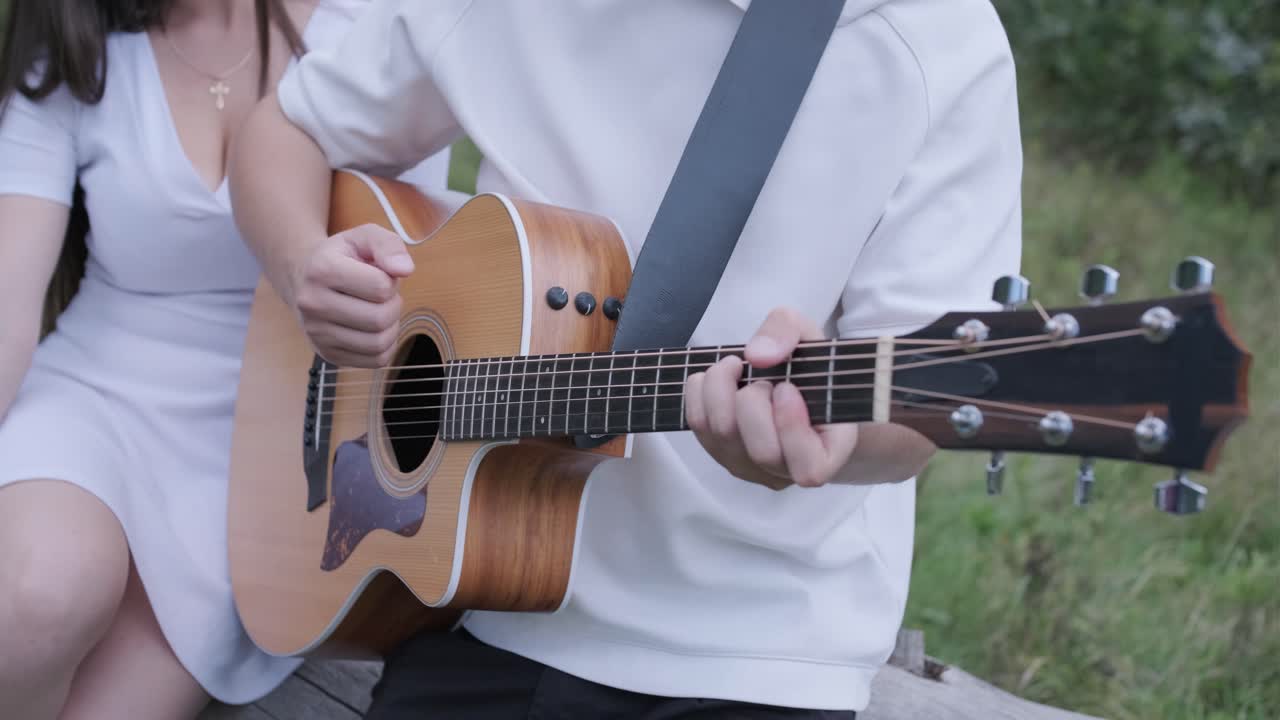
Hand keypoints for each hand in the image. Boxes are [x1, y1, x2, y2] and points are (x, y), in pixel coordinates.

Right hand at [289, 223, 413, 367]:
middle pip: (379, 318)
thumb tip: (405, 269)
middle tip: (384, 296)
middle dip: (393, 305)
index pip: (380, 287)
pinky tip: (375, 329)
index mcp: (322, 270)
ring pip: (378, 343)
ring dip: (391, 327)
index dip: (390, 280)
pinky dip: (386, 346)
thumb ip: (389, 245)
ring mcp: (317, 333)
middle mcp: (312, 304)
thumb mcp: (365, 237)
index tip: (380, 275)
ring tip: (380, 311)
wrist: (305, 279)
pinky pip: (375, 360)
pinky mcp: (327, 354)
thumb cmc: (343, 257)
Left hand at [684, 308, 858, 490]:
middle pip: (762, 452)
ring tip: (734, 365)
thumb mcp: (807, 334)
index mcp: (828, 451)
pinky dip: (699, 395)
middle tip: (760, 377)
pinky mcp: (721, 454)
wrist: (791, 384)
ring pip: (724, 440)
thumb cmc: (808, 367)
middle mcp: (788, 470)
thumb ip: (788, 332)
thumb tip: (758, 355)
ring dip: (720, 392)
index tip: (786, 387)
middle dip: (753, 402)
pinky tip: (713, 376)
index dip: (792, 427)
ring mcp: (752, 467)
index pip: (810, 468)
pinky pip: (700, 429)